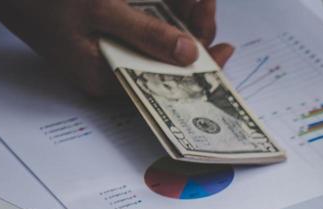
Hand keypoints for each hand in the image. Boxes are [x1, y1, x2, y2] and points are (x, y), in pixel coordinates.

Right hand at [0, 0, 232, 95]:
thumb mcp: (97, 9)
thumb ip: (144, 33)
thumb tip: (190, 55)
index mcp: (106, 80)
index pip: (166, 87)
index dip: (201, 71)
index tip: (225, 49)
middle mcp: (110, 73)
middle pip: (166, 64)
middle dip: (194, 35)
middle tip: (208, 6)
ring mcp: (106, 54)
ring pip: (157, 44)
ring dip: (179, 20)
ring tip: (198, 0)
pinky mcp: (103, 35)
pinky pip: (140, 30)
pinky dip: (159, 14)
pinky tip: (178, 2)